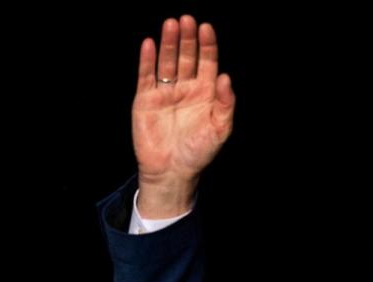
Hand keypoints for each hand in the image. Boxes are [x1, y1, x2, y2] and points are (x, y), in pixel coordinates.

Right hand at [132, 15, 234, 217]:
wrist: (172, 171)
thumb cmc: (199, 152)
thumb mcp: (220, 130)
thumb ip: (226, 104)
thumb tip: (226, 77)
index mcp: (206, 93)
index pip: (207, 62)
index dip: (207, 45)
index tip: (206, 28)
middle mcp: (186, 88)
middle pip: (186, 57)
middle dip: (187, 39)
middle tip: (187, 20)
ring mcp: (165, 92)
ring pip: (166, 62)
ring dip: (168, 43)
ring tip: (171, 24)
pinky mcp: (145, 99)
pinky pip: (146, 75)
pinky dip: (147, 59)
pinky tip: (150, 43)